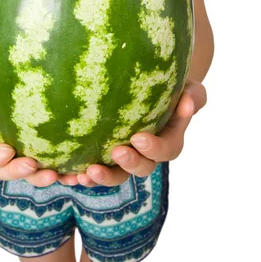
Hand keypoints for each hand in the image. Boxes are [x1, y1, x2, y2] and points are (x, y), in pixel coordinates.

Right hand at [0, 79, 68, 186]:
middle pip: (7, 169)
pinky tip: (78, 171)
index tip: (6, 152)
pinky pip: (53, 161)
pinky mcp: (43, 146)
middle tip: (34, 166)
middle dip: (20, 172)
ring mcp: (22, 148)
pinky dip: (65, 169)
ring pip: (32, 171)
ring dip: (44, 176)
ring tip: (60, 175)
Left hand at [74, 79, 206, 186]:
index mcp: (169, 139)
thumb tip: (188, 100)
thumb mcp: (189, 87)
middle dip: (129, 164)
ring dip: (102, 177)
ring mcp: (125, 155)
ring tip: (85, 173)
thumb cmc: (172, 84)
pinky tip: (66, 173)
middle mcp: (147, 153)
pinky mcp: (104, 154)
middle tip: (116, 153)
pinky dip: (81, 174)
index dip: (154, 148)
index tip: (138, 138)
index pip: (166, 149)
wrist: (150, 84)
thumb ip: (194, 95)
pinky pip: (94, 169)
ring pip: (116, 175)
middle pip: (141, 168)